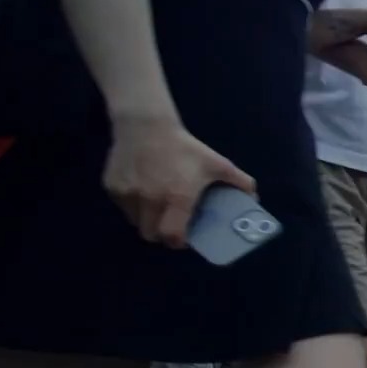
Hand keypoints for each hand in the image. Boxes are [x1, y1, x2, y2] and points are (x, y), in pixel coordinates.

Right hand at [103, 117, 256, 248]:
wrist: (145, 125)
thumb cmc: (184, 147)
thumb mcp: (216, 163)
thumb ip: (239, 182)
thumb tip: (254, 199)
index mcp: (177, 198)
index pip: (172, 237)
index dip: (178, 242)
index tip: (184, 238)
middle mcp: (150, 200)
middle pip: (151, 235)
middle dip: (161, 234)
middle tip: (170, 224)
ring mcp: (128, 195)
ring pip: (135, 222)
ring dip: (146, 220)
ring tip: (157, 205)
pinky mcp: (112, 187)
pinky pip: (123, 206)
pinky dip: (132, 204)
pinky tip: (142, 188)